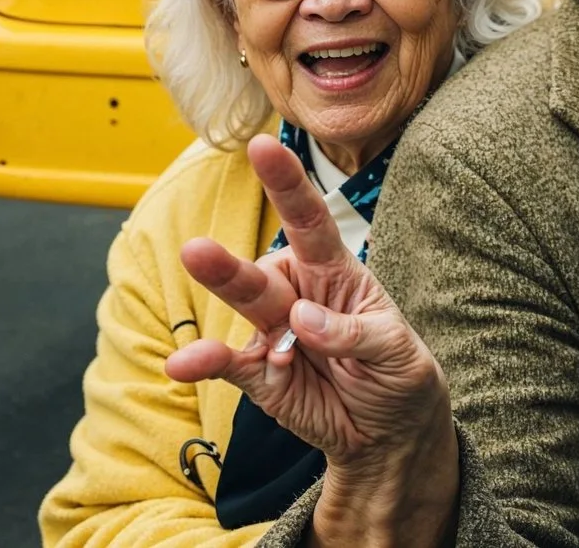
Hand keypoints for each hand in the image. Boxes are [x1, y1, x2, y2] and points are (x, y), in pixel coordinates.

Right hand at [168, 136, 456, 541]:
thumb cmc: (398, 371)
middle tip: (196, 250)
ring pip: (242, 309)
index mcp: (337, 273)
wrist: (388, 430)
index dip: (287, 184)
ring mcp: (274, 333)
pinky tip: (181, 365)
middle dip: (230, 265)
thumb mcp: (396, 349)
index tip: (263, 147)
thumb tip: (303, 318)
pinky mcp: (259, 376)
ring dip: (216, 298)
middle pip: (263, 271)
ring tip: (187, 295)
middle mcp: (298, 295)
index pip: (311, 221)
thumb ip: (353, 331)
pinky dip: (205, 362)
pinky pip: (228, 363)